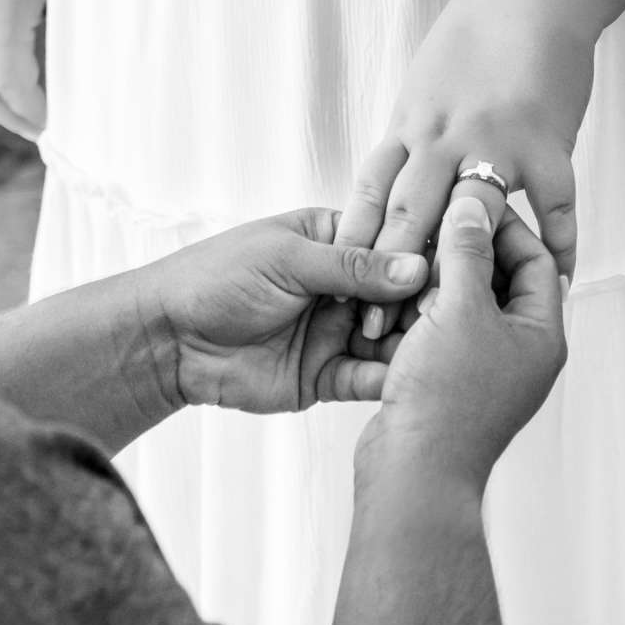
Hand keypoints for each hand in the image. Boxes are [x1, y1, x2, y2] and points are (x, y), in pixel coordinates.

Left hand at [147, 210, 430, 416]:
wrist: (169, 337)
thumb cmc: (218, 277)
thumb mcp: (287, 258)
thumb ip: (351, 266)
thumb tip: (416, 267)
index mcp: (333, 241)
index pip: (390, 245)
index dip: (420, 256)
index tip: (455, 266)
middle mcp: (342, 287)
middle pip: (397, 295)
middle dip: (423, 305)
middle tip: (455, 315)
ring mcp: (335, 332)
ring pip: (388, 339)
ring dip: (412, 345)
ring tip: (443, 351)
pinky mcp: (325, 376)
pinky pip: (365, 379)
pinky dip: (388, 380)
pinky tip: (414, 383)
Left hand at [337, 0, 593, 301]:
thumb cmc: (476, 36)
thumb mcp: (424, 85)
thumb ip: (411, 139)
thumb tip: (390, 189)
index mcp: (410, 124)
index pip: (371, 196)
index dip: (354, 248)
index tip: (335, 295)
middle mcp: (443, 137)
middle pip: (409, 217)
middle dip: (388, 278)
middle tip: (374, 334)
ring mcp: (495, 141)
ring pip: (470, 218)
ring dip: (463, 275)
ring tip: (456, 327)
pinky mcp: (546, 141)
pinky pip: (552, 206)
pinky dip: (558, 244)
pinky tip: (559, 280)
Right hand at [362, 197, 565, 489]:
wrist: (413, 473)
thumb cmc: (447, 398)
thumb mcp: (460, 310)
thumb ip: (467, 252)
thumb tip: (473, 204)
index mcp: (541, 336)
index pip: (536, 260)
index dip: (505, 225)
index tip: (471, 200)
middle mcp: (520, 353)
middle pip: (503, 280)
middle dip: (470, 250)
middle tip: (437, 225)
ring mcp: (485, 369)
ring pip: (469, 303)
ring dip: (442, 278)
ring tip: (414, 258)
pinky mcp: (451, 382)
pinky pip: (444, 329)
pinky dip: (425, 309)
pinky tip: (398, 294)